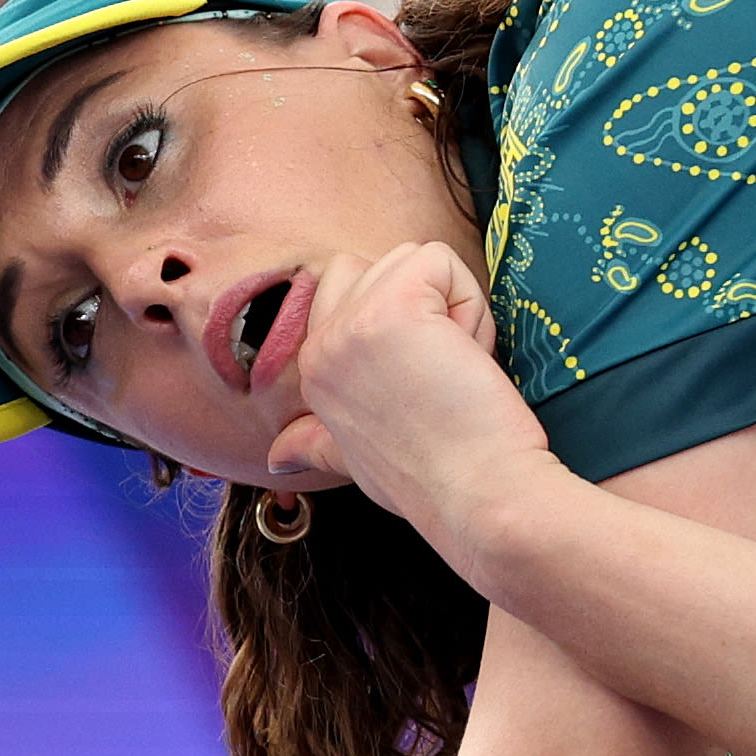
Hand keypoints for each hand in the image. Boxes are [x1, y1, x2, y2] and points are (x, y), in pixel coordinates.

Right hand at [265, 242, 550, 554]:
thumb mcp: (354, 461)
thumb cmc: (433, 481)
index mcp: (313, 371)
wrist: (478, 497)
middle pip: (377, 265)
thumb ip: (315, 445)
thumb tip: (278, 460)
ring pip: (413, 259)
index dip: (404, 322)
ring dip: (453, 305)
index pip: (349, 291)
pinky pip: (441, 261)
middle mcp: (321, 344)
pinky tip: (467, 356)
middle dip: (427, 303)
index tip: (424, 381)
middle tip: (443, 370)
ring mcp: (352, 324)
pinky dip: (470, 301)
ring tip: (454, 367)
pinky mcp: (395, 307)